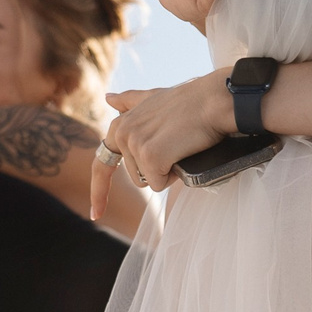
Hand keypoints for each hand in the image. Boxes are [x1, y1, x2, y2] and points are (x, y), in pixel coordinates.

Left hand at [91, 77, 227, 212]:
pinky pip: (159, 184)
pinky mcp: (150, 156)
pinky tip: (184, 153)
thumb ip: (130, 101)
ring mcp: (135, 144)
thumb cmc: (191, 100)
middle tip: (176, 146)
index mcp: (121, 124)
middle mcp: (122, 133)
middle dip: (158, 170)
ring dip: (168, 171)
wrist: (214, 100)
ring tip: (182, 146)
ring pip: (148, 182)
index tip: (97, 214)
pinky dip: (174, 175)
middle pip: (136, 177)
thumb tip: (109, 98)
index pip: (102, 164)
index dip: (100, 190)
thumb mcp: (154, 98)